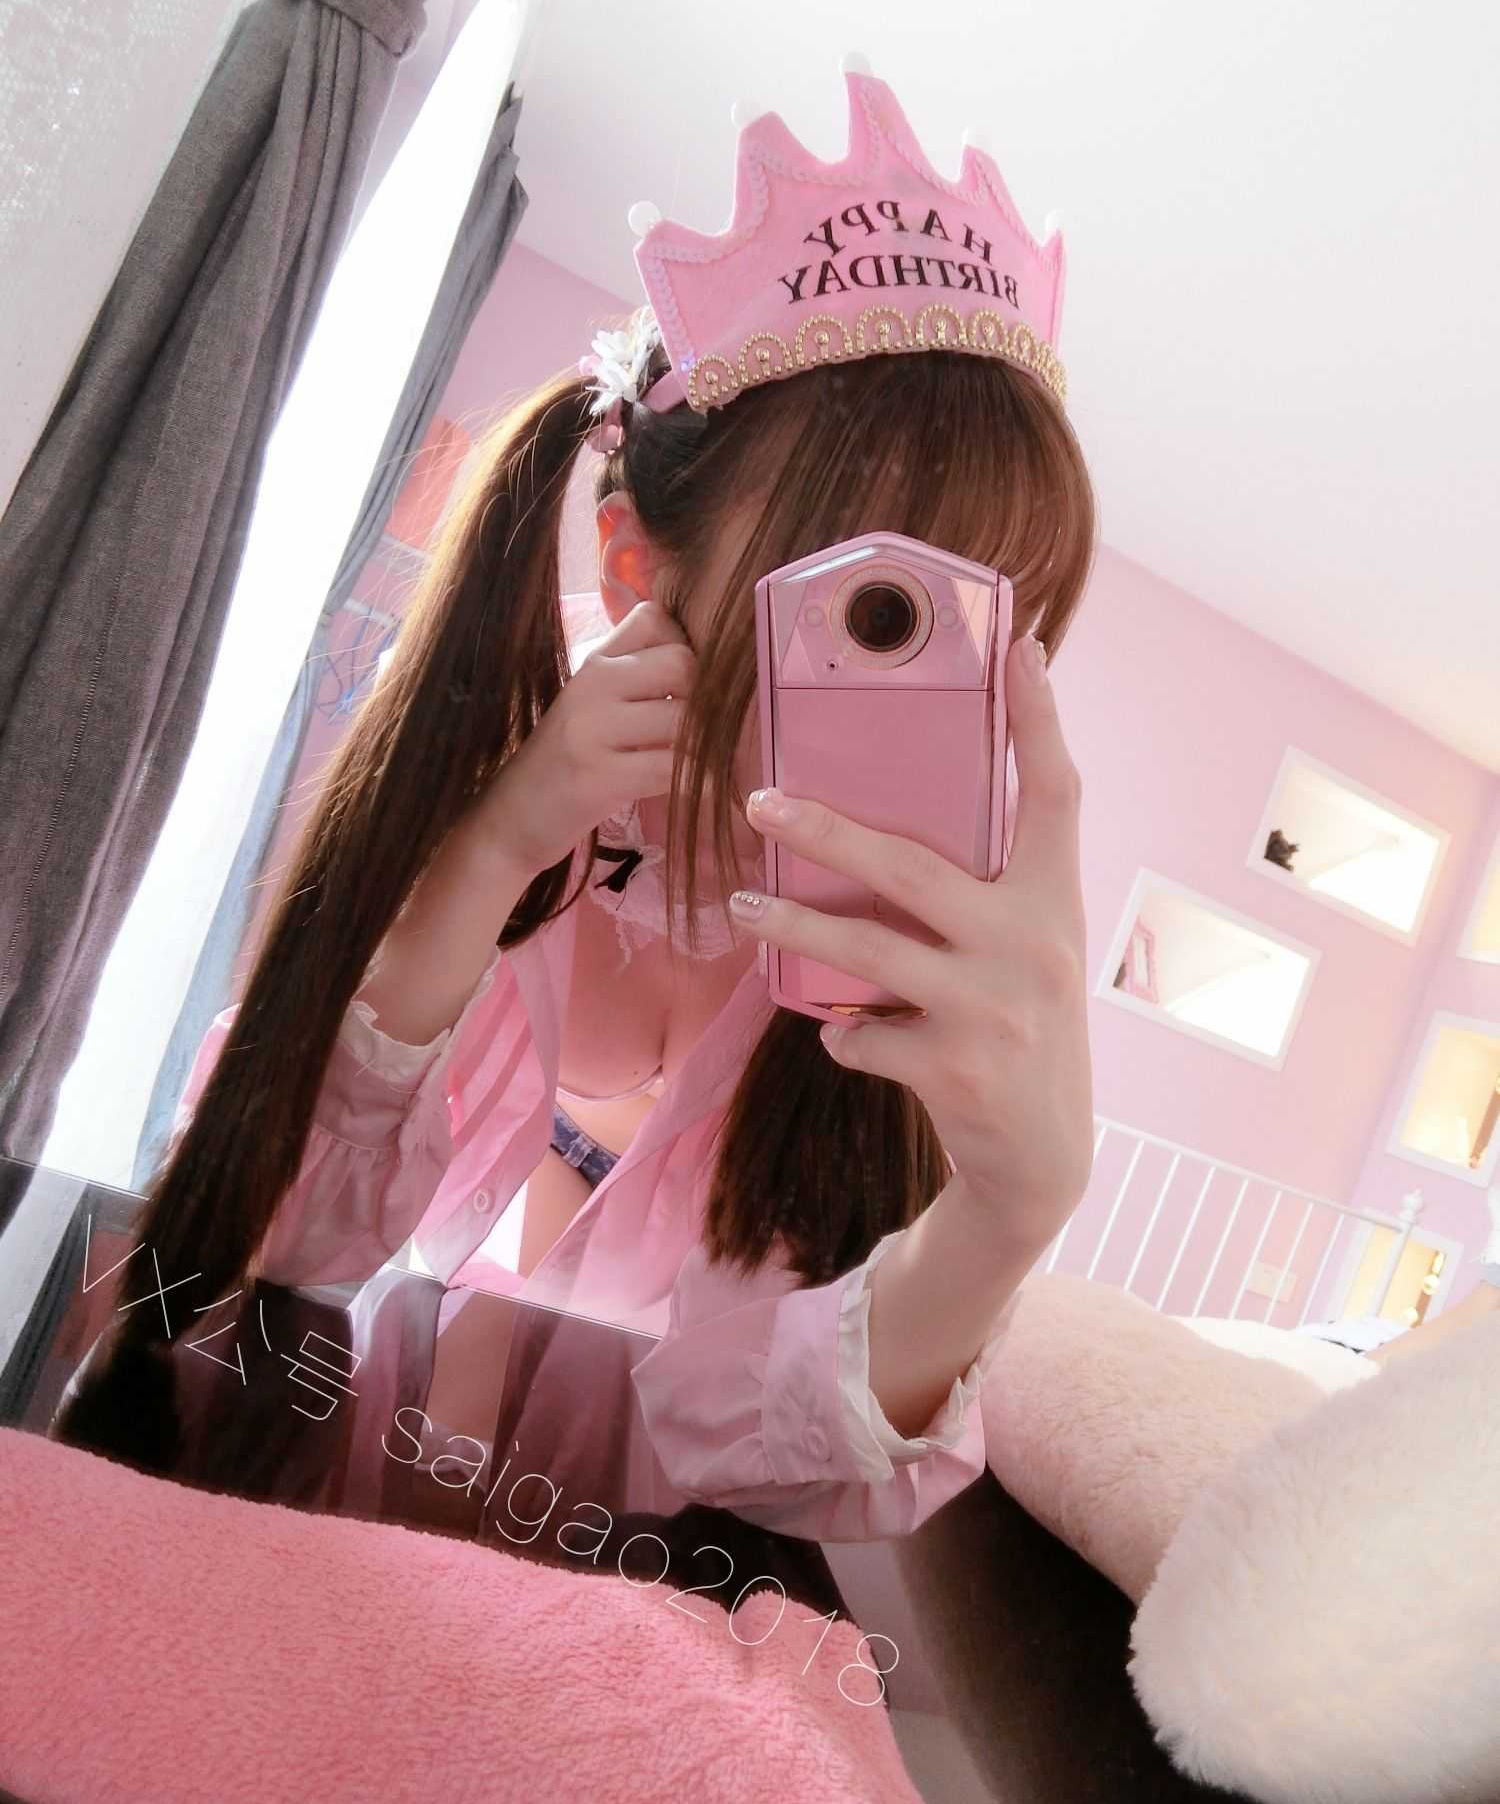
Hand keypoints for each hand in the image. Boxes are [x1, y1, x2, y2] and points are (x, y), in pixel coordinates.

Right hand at [476, 600, 695, 876]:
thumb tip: (708, 664)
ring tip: (708, 765)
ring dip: (709, 747)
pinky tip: (701, 792)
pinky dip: (699, 783)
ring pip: (684, 718)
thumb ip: (637, 677)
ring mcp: (592, 728)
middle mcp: (592, 683)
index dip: (688, 648)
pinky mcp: (599, 776)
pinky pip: (673, 769)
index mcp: (595, 661)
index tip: (689, 689)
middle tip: (706, 734)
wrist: (510, 821)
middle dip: (707, 700)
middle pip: (683, 664)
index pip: (658, 618)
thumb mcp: (593, 707)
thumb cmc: (564, 766)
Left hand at [729, 634, 1091, 1254]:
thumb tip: (884, 822)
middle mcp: (1033, 945)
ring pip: (868, 948)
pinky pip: (861, 1032)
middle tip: (758, 801)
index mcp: (1054, 902)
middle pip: (915, 865)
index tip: (1020, 644)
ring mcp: (995, 1008)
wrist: (1042, 1159)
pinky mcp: (956, 1068)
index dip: (1038, 719)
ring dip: (793, 925)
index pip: (1054, 794)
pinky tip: (841, 1033)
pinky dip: (841, 1031)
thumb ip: (985, 893)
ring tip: (740, 908)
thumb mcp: (1026, 951)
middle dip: (827, 829)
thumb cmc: (1018, 1029)